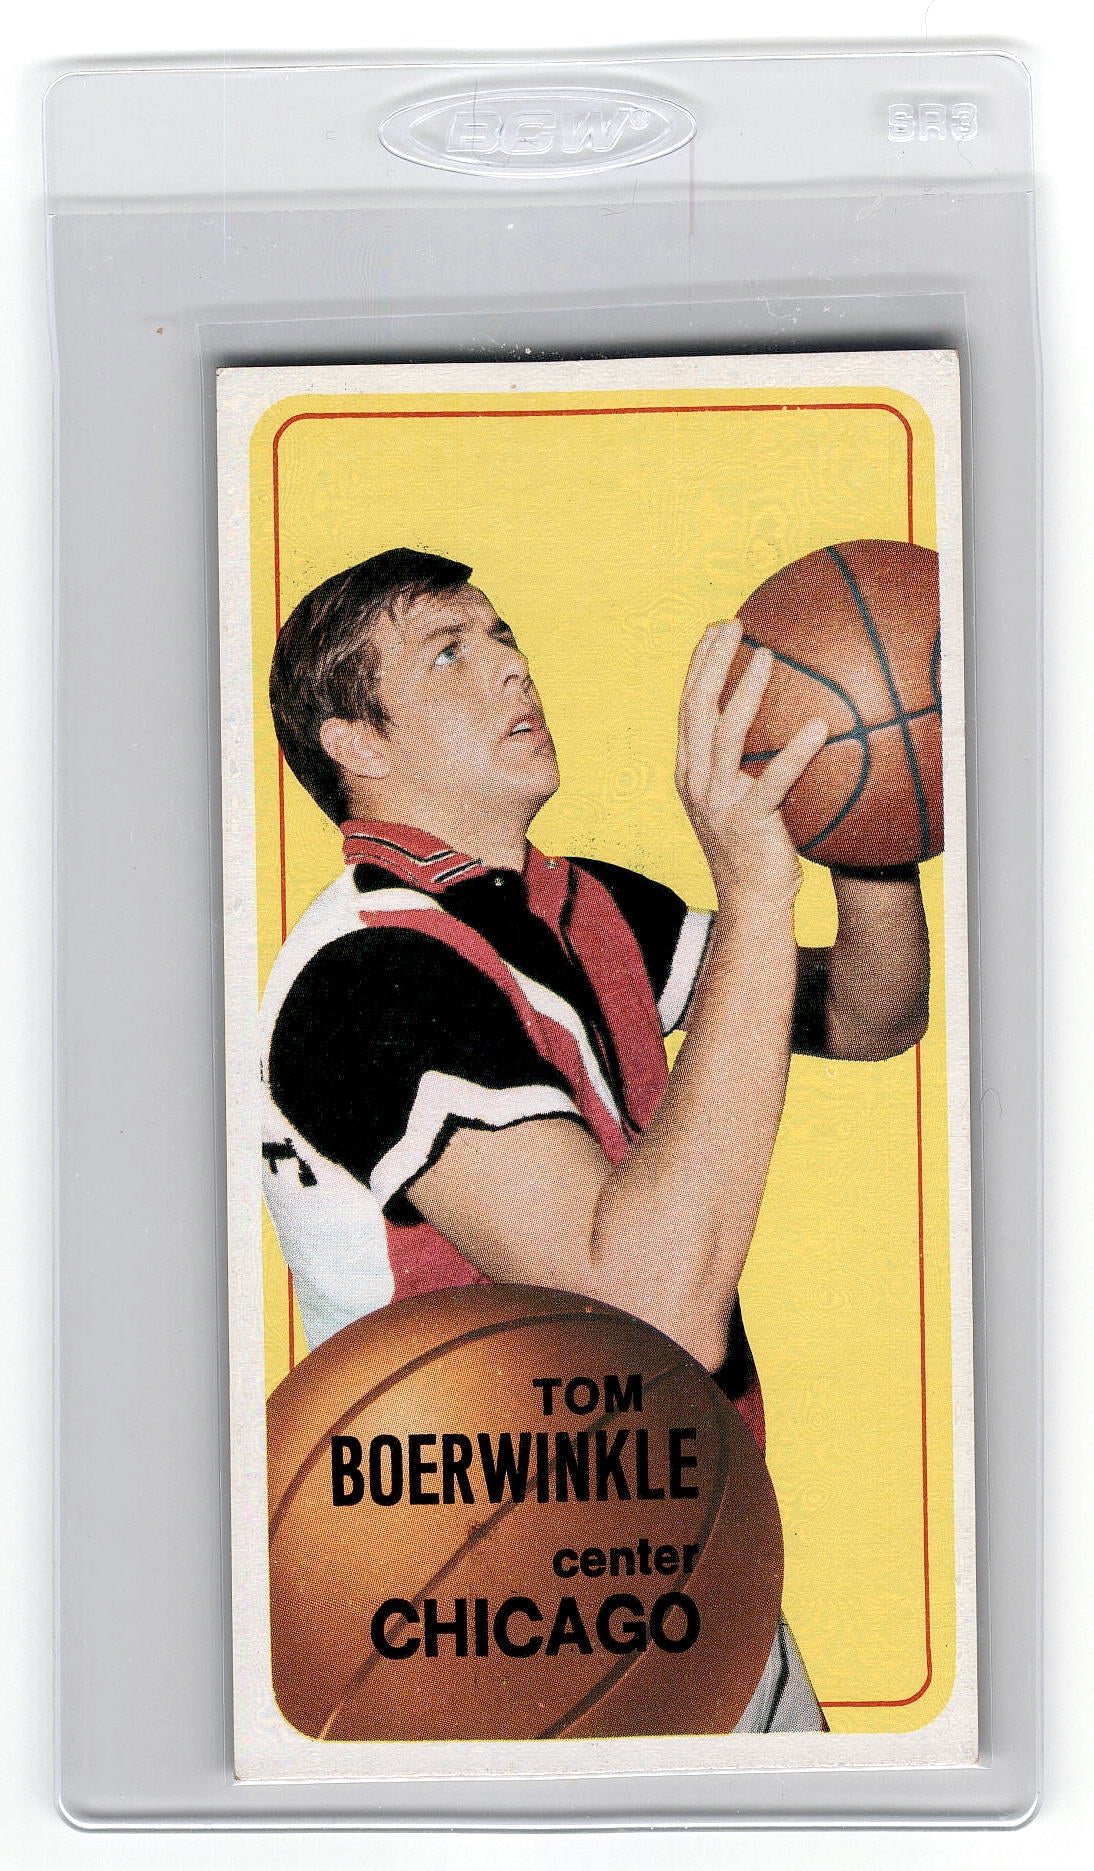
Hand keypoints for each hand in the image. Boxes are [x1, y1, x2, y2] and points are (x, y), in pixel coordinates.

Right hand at [676, 621, 827, 909]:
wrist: (751, 900)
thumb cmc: (752, 846)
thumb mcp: (735, 798)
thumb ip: (741, 760)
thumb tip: (776, 715)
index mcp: (689, 771)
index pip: (687, 706)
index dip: (698, 664)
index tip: (715, 629)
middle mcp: (695, 780)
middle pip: (697, 708)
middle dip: (712, 662)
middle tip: (734, 625)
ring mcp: (718, 800)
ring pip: (726, 734)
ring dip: (746, 691)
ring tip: (768, 657)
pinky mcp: (747, 820)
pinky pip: (773, 780)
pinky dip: (795, 752)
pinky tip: (819, 727)